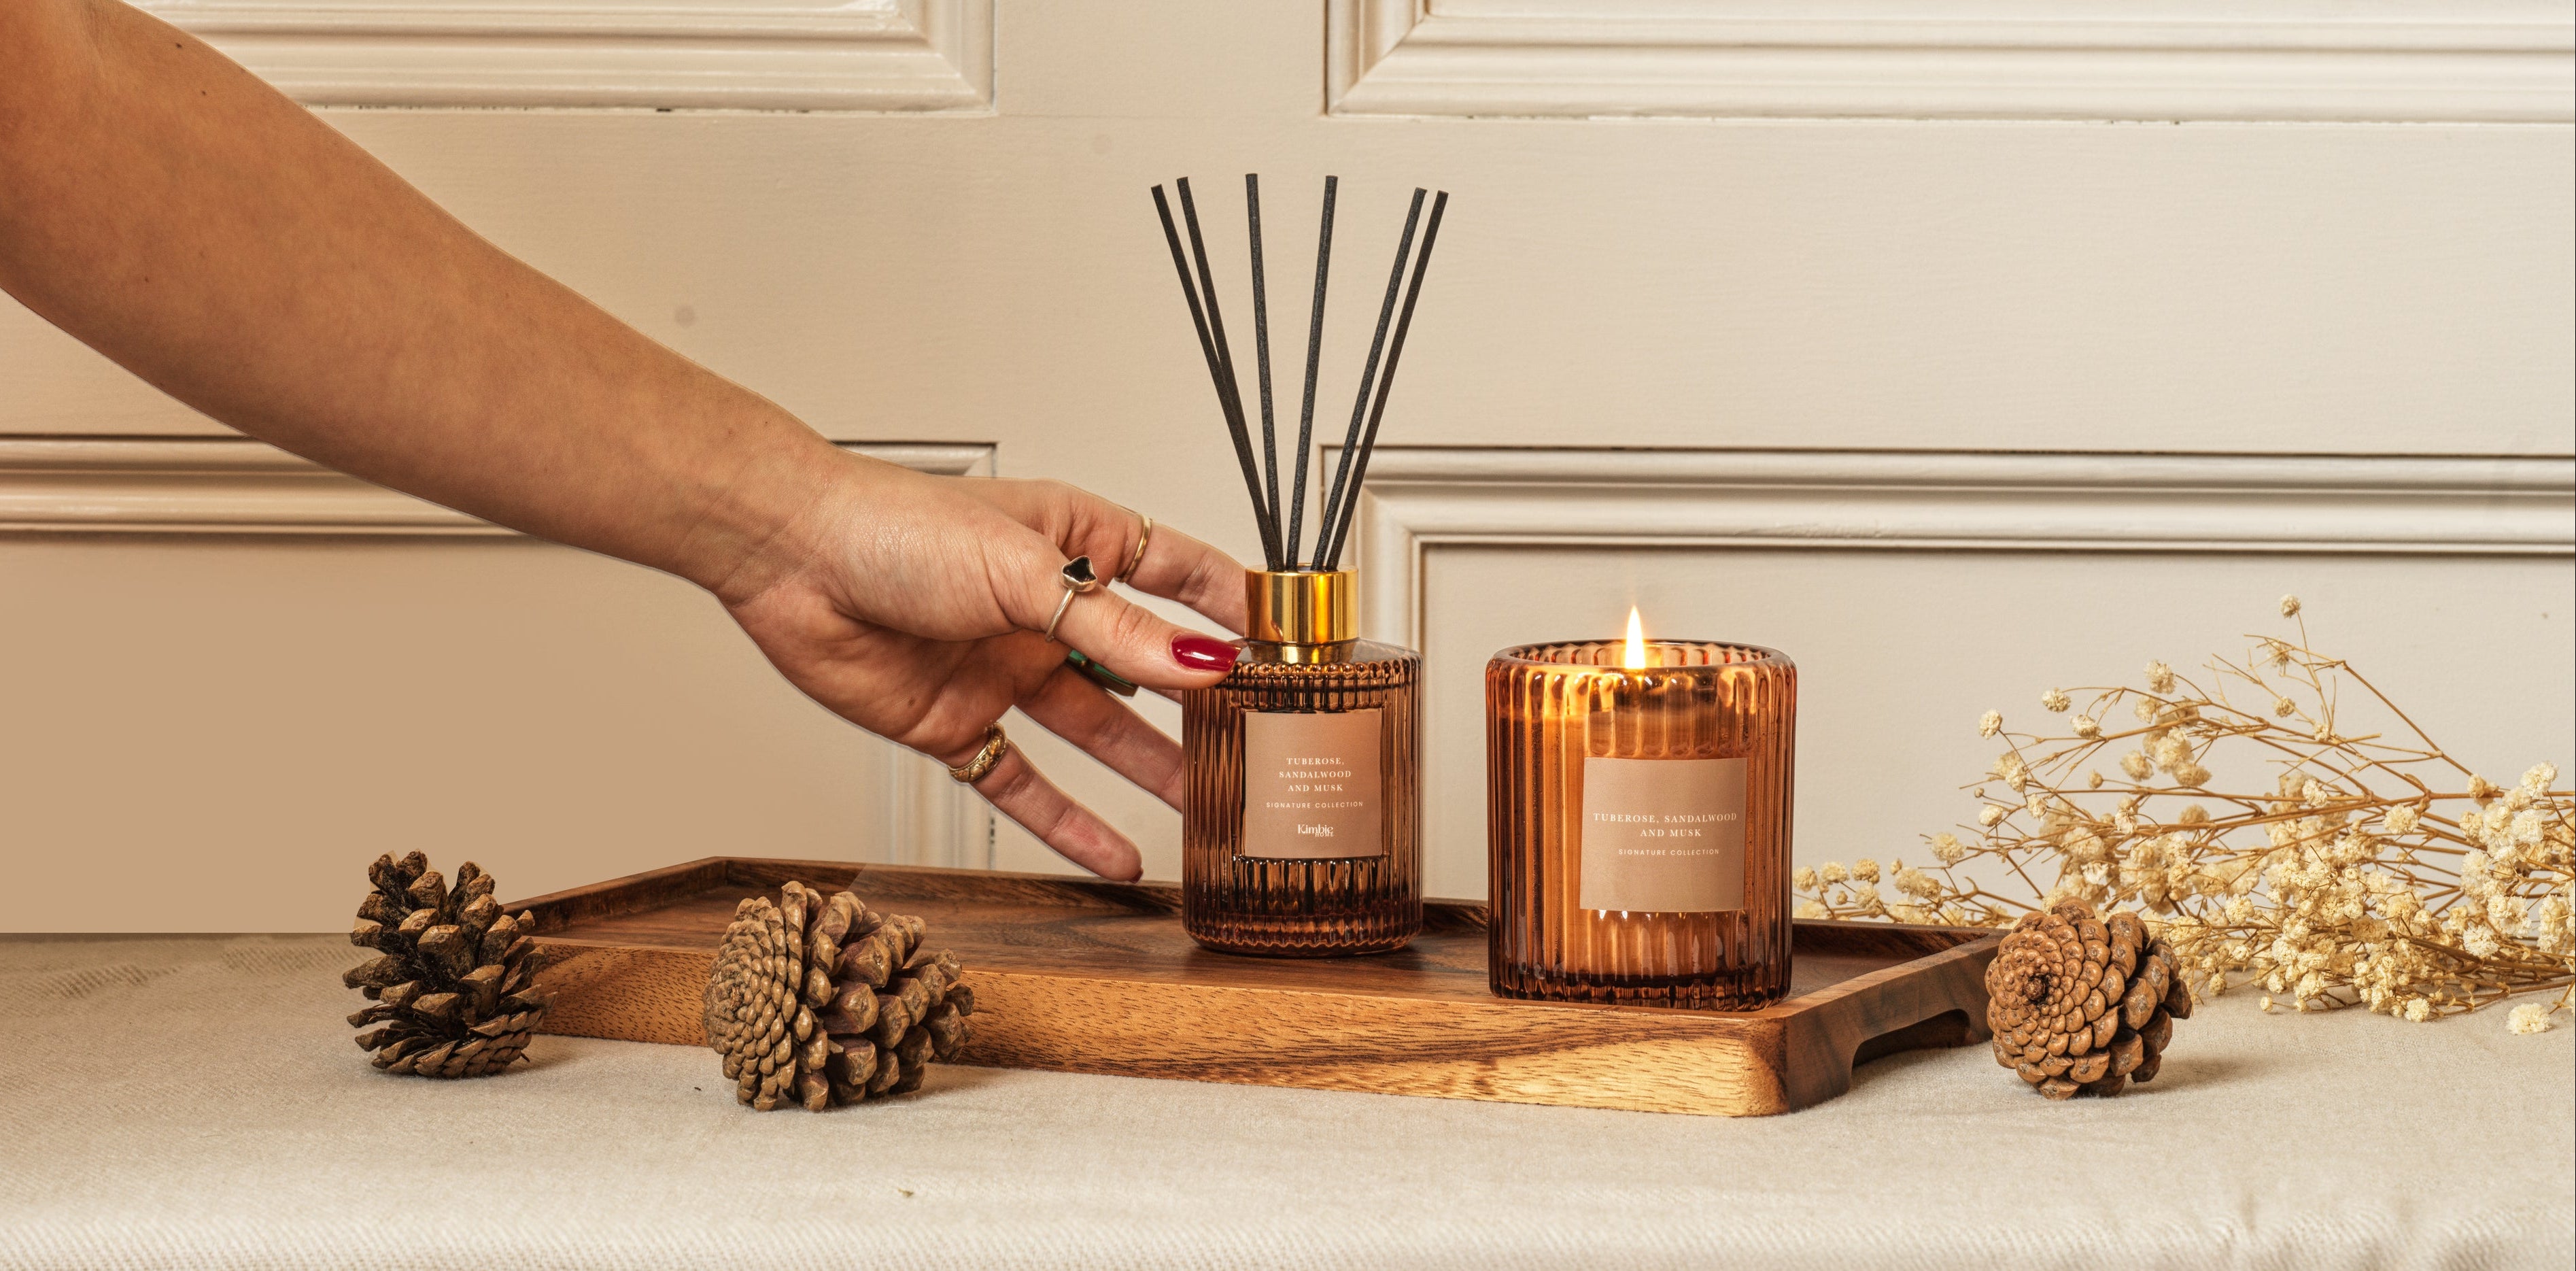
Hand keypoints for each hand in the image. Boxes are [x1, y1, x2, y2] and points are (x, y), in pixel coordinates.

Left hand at [717, 452, 1248, 879]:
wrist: (785, 558)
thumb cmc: (892, 526)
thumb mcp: (1021, 573)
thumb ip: (1113, 629)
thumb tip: (1203, 667)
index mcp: (1074, 542)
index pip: (1180, 572)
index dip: (1237, 608)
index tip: (1294, 647)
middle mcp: (1046, 608)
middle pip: (1145, 665)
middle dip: (1203, 707)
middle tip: (1261, 747)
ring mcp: (1005, 668)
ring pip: (1097, 732)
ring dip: (1149, 773)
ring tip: (1209, 813)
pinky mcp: (958, 722)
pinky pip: (1024, 783)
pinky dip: (1067, 825)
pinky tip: (1115, 861)